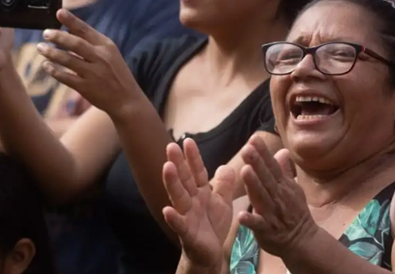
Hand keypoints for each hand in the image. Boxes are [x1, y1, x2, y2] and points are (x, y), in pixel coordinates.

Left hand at [37, 9, 144, 117]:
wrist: (127, 100)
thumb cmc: (116, 74)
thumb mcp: (110, 54)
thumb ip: (92, 43)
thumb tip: (69, 31)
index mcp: (106, 46)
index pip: (86, 30)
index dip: (71, 20)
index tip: (59, 12)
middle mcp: (100, 58)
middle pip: (75, 44)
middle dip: (58, 37)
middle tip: (45, 33)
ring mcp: (93, 73)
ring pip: (68, 60)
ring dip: (52, 53)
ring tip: (40, 48)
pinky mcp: (86, 88)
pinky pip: (66, 77)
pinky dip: (54, 71)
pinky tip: (46, 66)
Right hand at [163, 139, 235, 270]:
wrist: (210, 253)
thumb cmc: (213, 226)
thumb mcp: (223, 203)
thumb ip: (224, 185)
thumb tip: (226, 165)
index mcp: (200, 193)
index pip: (197, 172)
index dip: (193, 158)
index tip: (188, 141)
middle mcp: (191, 201)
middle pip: (184, 180)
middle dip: (178, 164)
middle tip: (171, 146)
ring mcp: (187, 216)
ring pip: (178, 197)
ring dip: (172, 183)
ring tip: (167, 168)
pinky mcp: (187, 233)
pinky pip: (179, 225)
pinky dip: (173, 218)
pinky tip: (167, 210)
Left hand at [238, 136, 316, 256]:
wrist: (303, 241)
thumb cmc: (293, 211)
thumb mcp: (291, 189)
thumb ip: (283, 170)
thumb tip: (282, 150)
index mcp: (282, 186)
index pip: (272, 167)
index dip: (263, 153)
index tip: (253, 138)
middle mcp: (278, 197)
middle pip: (266, 178)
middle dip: (257, 163)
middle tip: (246, 149)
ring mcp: (272, 214)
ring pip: (262, 198)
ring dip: (254, 185)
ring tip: (244, 171)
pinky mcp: (267, 231)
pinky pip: (258, 225)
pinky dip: (250, 221)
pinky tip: (241, 215)